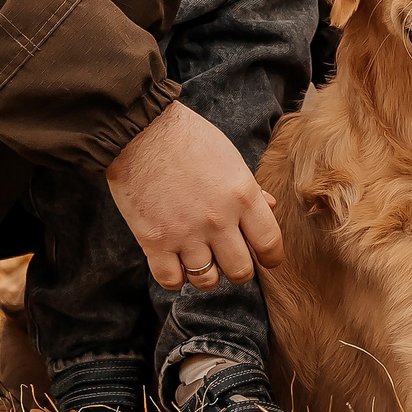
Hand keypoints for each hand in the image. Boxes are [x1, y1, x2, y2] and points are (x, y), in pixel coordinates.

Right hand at [104, 101, 283, 291]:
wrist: (141, 130)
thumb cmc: (188, 139)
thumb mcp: (229, 158)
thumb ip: (251, 188)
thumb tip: (270, 207)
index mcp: (242, 195)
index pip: (269, 244)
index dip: (271, 258)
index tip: (266, 260)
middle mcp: (218, 220)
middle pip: (241, 271)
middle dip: (238, 270)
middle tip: (229, 259)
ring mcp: (186, 233)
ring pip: (207, 281)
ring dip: (206, 275)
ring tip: (201, 260)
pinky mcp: (154, 241)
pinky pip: (171, 281)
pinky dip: (175, 277)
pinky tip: (175, 262)